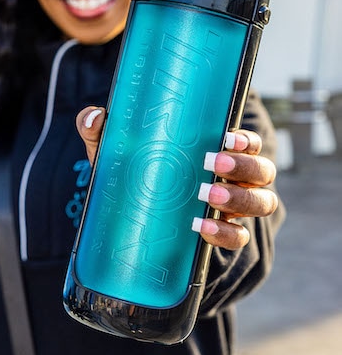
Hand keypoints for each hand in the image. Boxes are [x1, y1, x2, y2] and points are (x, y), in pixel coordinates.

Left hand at [76, 106, 278, 250]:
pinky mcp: (220, 234)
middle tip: (212, 165)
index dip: (246, 140)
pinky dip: (225, 233)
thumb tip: (93, 117)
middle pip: (262, 171)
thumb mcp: (113, 151)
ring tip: (208, 196)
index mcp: (216, 152)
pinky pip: (238, 237)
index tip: (226, 137)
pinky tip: (201, 227)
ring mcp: (231, 208)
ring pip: (262, 202)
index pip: (248, 142)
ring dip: (241, 199)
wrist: (124, 219)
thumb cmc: (130, 172)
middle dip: (245, 167)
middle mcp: (232, 179)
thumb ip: (100, 131)